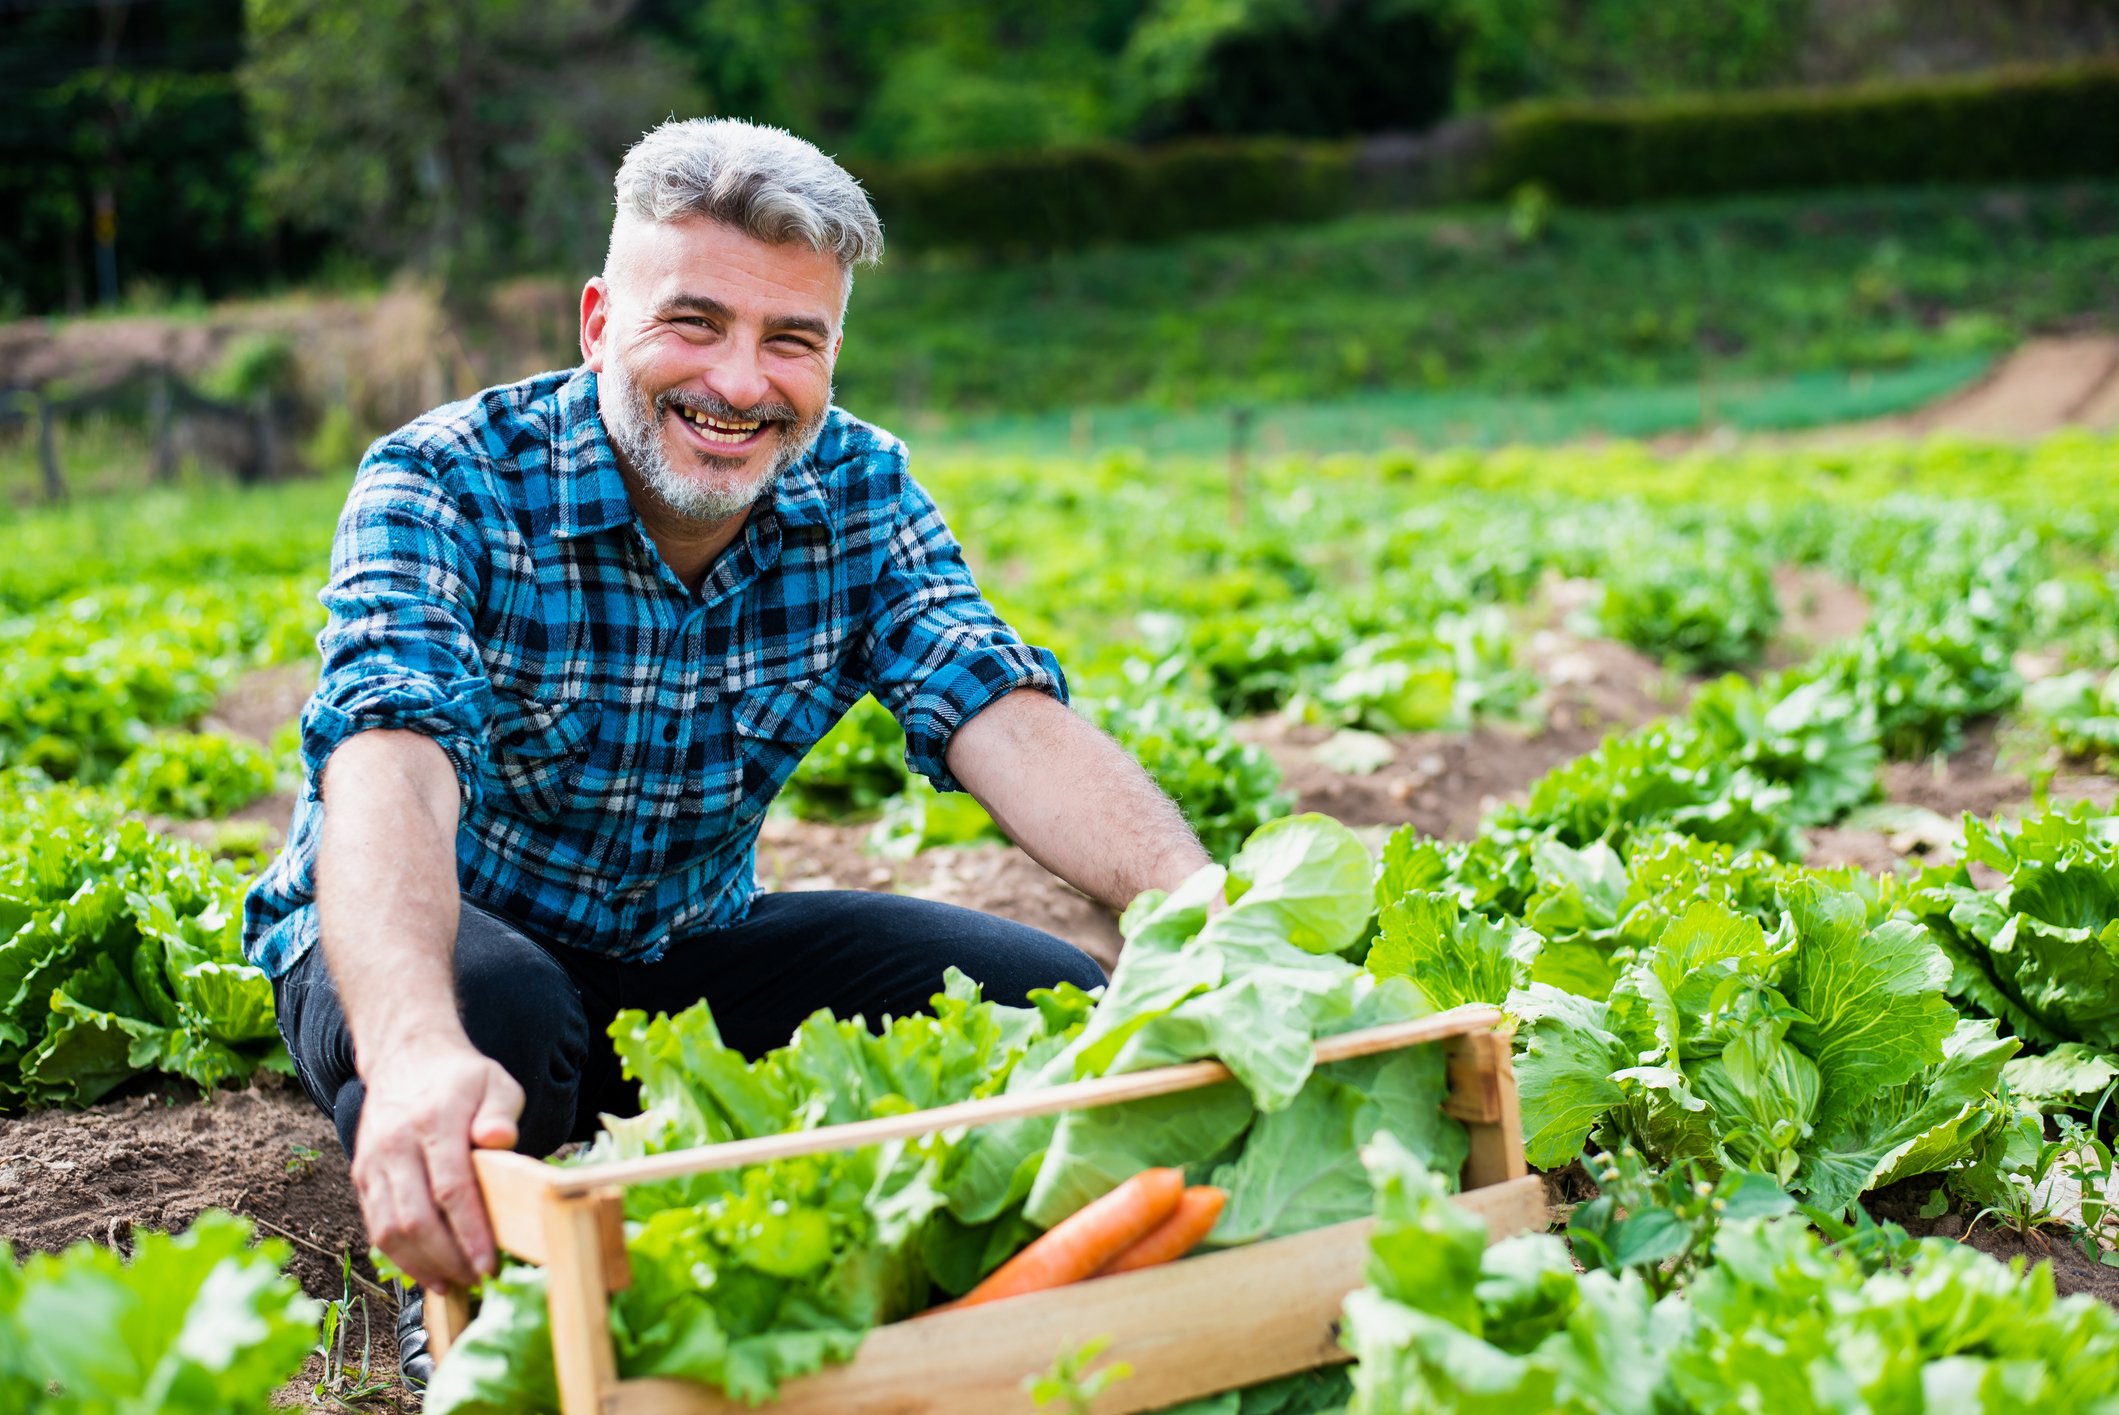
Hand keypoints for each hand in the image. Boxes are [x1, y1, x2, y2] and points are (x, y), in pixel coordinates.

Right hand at [350, 1038, 523, 1292]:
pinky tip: (428, 1271)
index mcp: (434, 1120)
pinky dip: (401, 1256)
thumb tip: (499, 1140)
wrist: (406, 1058)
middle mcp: (396, 1143)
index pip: (451, 1188)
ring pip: (389, 1229)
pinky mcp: (362, 1175)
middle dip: (448, 1258)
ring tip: (455, 1283)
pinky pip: (376, 1226)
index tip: (489, 1263)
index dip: (470, 1233)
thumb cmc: (461, 1079)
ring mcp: (373, 1161)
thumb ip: (501, 1111)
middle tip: (477, 1278)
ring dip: (422, 1265)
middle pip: (416, 1217)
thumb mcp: (495, 1082)